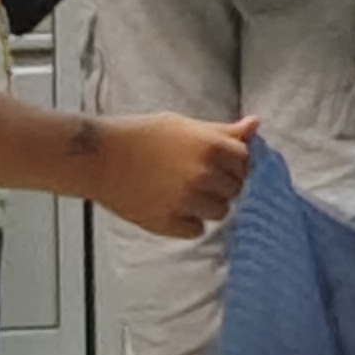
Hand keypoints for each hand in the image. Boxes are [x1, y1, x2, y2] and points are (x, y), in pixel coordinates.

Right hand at [95, 115, 256, 239]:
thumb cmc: (142, 136)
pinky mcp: (169, 223)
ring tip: (183, 191)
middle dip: (222, 184)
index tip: (219, 163)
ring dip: (208, 204)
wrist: (100, 157)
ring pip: (220, 212)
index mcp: (212, 147)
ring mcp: (188, 201)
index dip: (234, 163)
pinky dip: (188, 222)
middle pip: (236, 189)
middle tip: (197, 176)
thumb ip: (223, 131)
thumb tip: (255, 125)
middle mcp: (204, 175)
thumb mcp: (186, 125)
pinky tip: (171, 206)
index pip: (246, 162)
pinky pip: (196, 229)